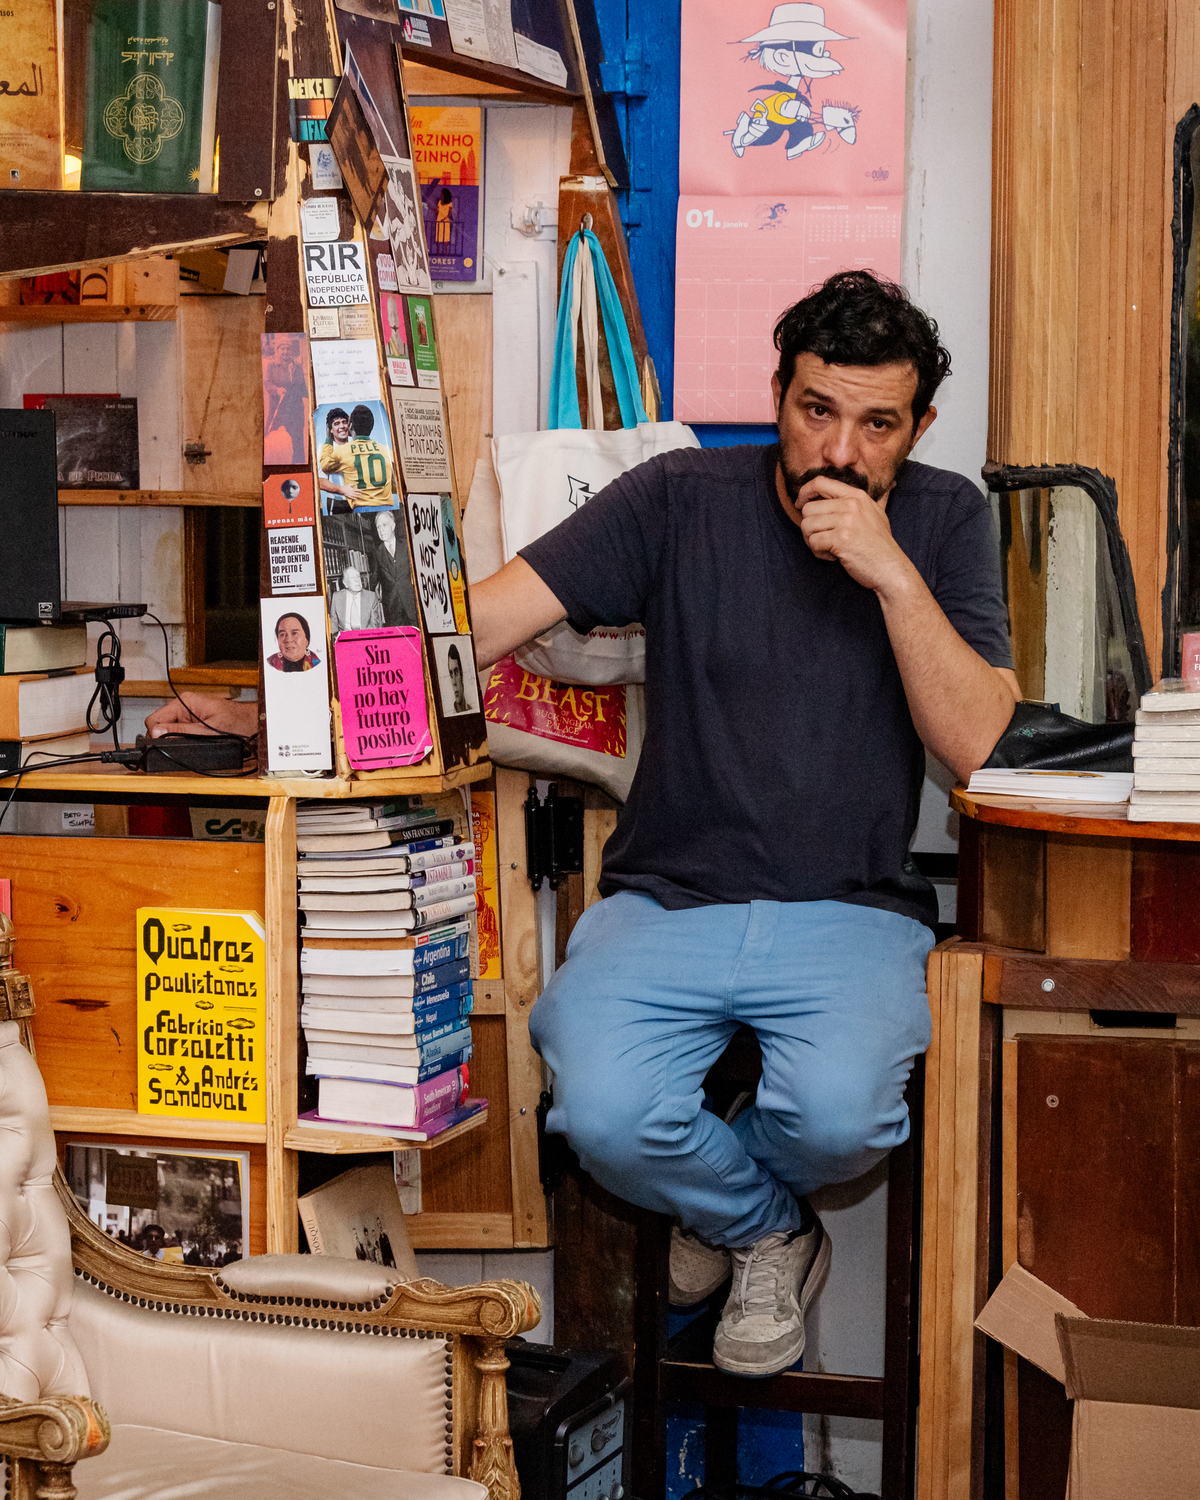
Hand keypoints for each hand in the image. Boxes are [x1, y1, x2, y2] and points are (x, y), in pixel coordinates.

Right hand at [144, 692, 256, 738]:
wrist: (252, 724)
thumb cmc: (237, 723)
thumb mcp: (207, 731)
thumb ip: (181, 732)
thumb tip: (157, 732)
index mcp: (185, 702)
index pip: (155, 719)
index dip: (156, 734)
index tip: (162, 745)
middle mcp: (185, 706)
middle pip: (159, 724)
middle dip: (165, 737)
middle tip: (178, 746)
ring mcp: (189, 713)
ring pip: (168, 729)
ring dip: (174, 739)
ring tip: (190, 744)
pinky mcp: (193, 721)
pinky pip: (178, 731)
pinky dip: (181, 739)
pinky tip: (192, 743)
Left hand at [795, 474, 911, 593]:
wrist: (890, 568)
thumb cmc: (880, 545)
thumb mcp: (876, 514)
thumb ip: (860, 501)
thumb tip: (867, 485)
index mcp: (856, 496)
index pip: (820, 482)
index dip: (804, 492)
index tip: (799, 504)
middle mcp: (851, 504)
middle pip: (808, 508)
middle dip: (809, 527)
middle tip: (821, 539)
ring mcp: (846, 521)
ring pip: (807, 525)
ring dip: (812, 541)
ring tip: (828, 548)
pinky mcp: (841, 539)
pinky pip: (813, 542)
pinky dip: (819, 553)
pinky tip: (834, 556)